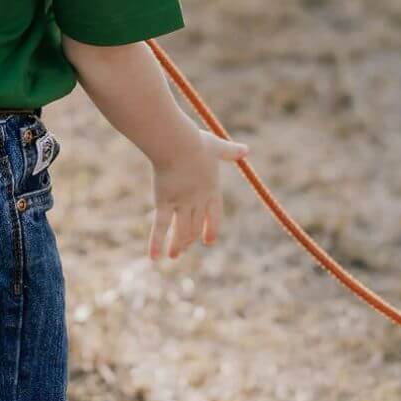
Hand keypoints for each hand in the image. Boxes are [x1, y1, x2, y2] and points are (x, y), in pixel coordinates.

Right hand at [149, 128, 249, 260]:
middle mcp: (198, 200)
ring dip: (178, 245)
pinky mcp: (164, 202)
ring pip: (181, 231)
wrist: (177, 143)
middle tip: (185, 248)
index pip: (214, 215)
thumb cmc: (195, 142)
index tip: (209, 242)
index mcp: (211, 189)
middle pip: (196, 226)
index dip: (212, 229)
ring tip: (174, 256)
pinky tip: (154, 258)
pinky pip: (160, 227)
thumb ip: (230, 152)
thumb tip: (246, 149)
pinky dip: (156, 243)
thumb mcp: (216, 146)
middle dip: (191, 239)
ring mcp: (181, 204)